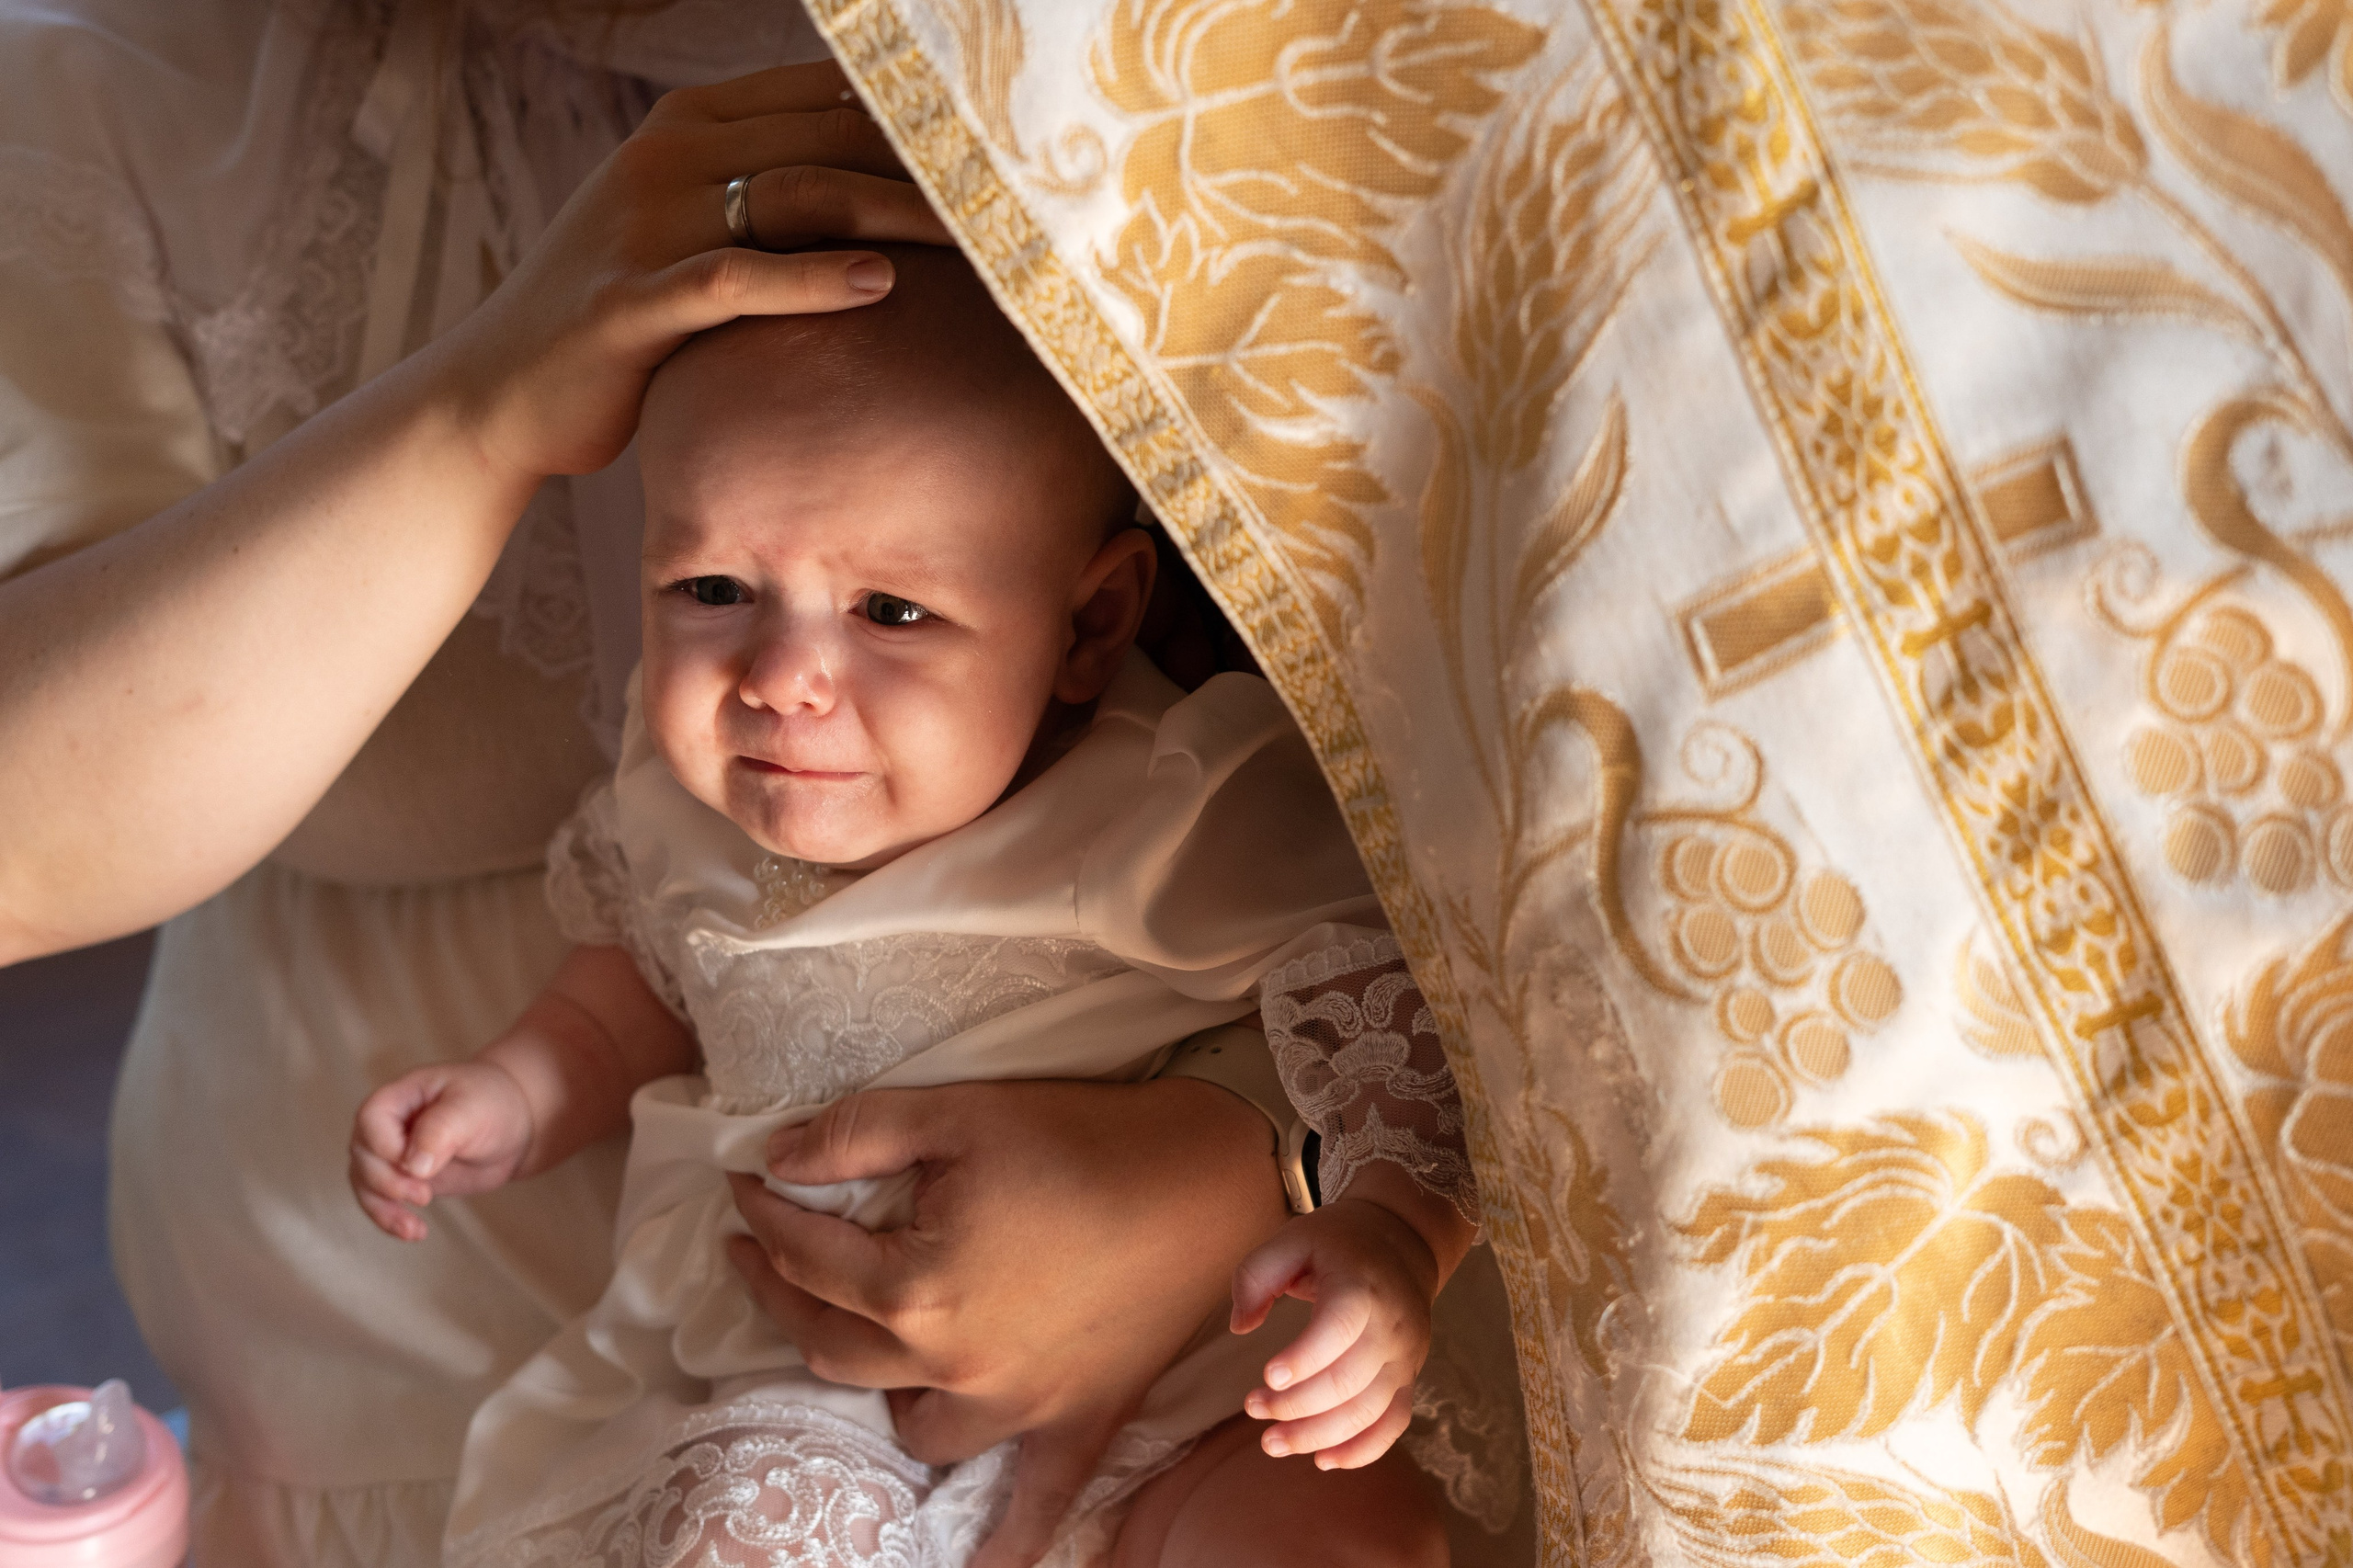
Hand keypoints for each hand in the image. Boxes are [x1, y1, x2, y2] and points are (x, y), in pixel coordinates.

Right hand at [349, 1062, 535, 1240]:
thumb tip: (413, 1167)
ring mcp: (391, 1154)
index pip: (371, 1120)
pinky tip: (415, 1233)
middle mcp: (386, 1125)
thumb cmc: (491, 1102)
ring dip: (384, 1210)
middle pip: (364, 1157)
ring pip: (366, 1185)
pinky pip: (382, 1202)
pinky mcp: (402, 1179)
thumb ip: (441, 1130)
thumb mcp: (472, 1108)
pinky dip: (392, 1220)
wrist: (513, 1124)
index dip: (388, 1148)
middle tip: (425, 1195)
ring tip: (415, 1230)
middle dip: (389, 1183)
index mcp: (398, 1096)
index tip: (418, 1166)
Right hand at [434, 60, 952, 482]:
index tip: (1002, 153)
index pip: (826, 96)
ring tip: (980, 241)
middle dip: (926, 167)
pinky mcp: (631, 301)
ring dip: (893, 212)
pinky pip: (735, 278)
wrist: (504, 390)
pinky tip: (879, 286)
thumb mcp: (695, 232)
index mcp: (691, 125)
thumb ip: (773, 192)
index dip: (915, 121)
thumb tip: (889, 185)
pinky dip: (810, 279)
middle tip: (1016, 201)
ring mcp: (645, 223)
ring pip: (794, 195)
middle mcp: (667, 156)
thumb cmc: (626, 319)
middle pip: (825, 138)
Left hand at [726, 1077, 1288, 1566]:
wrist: (1205, 1177)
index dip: (765, 1217)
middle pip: (833, 1343)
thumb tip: (775, 1159)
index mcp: (916, 1286)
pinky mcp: (1075, 1421)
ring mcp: (1014, 1404)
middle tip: (769, 1248)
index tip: (744, 1187)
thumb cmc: (1083, 1138)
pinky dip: (1002, 1540)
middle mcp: (953, 1362)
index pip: (807, 1258)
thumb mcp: (958, 1112)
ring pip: (909, 1423)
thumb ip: (854, 1135)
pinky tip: (973, 1567)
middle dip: (786, 1293)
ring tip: (861, 1339)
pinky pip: (1033, 1503)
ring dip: (874, 1386)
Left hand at [1230, 1196, 1440, 1470]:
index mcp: (1362, 1287)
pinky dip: (1362, 1450)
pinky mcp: (1408, 1377)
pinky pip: (1393, 1424)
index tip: (1267, 1376)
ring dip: (1318, 1436)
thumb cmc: (1338, 1243)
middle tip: (1252, 1408)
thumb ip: (1256, 1275)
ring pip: (1368, 1411)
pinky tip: (1322, 1459)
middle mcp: (1391, 1326)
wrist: (1401, 1243)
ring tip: (1272, 1443)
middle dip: (1296, 1406)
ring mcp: (1404, 1356)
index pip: (1339, 1329)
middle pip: (1349, 1381)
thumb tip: (1240, 1327)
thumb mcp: (1292, 1238)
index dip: (1304, 1359)